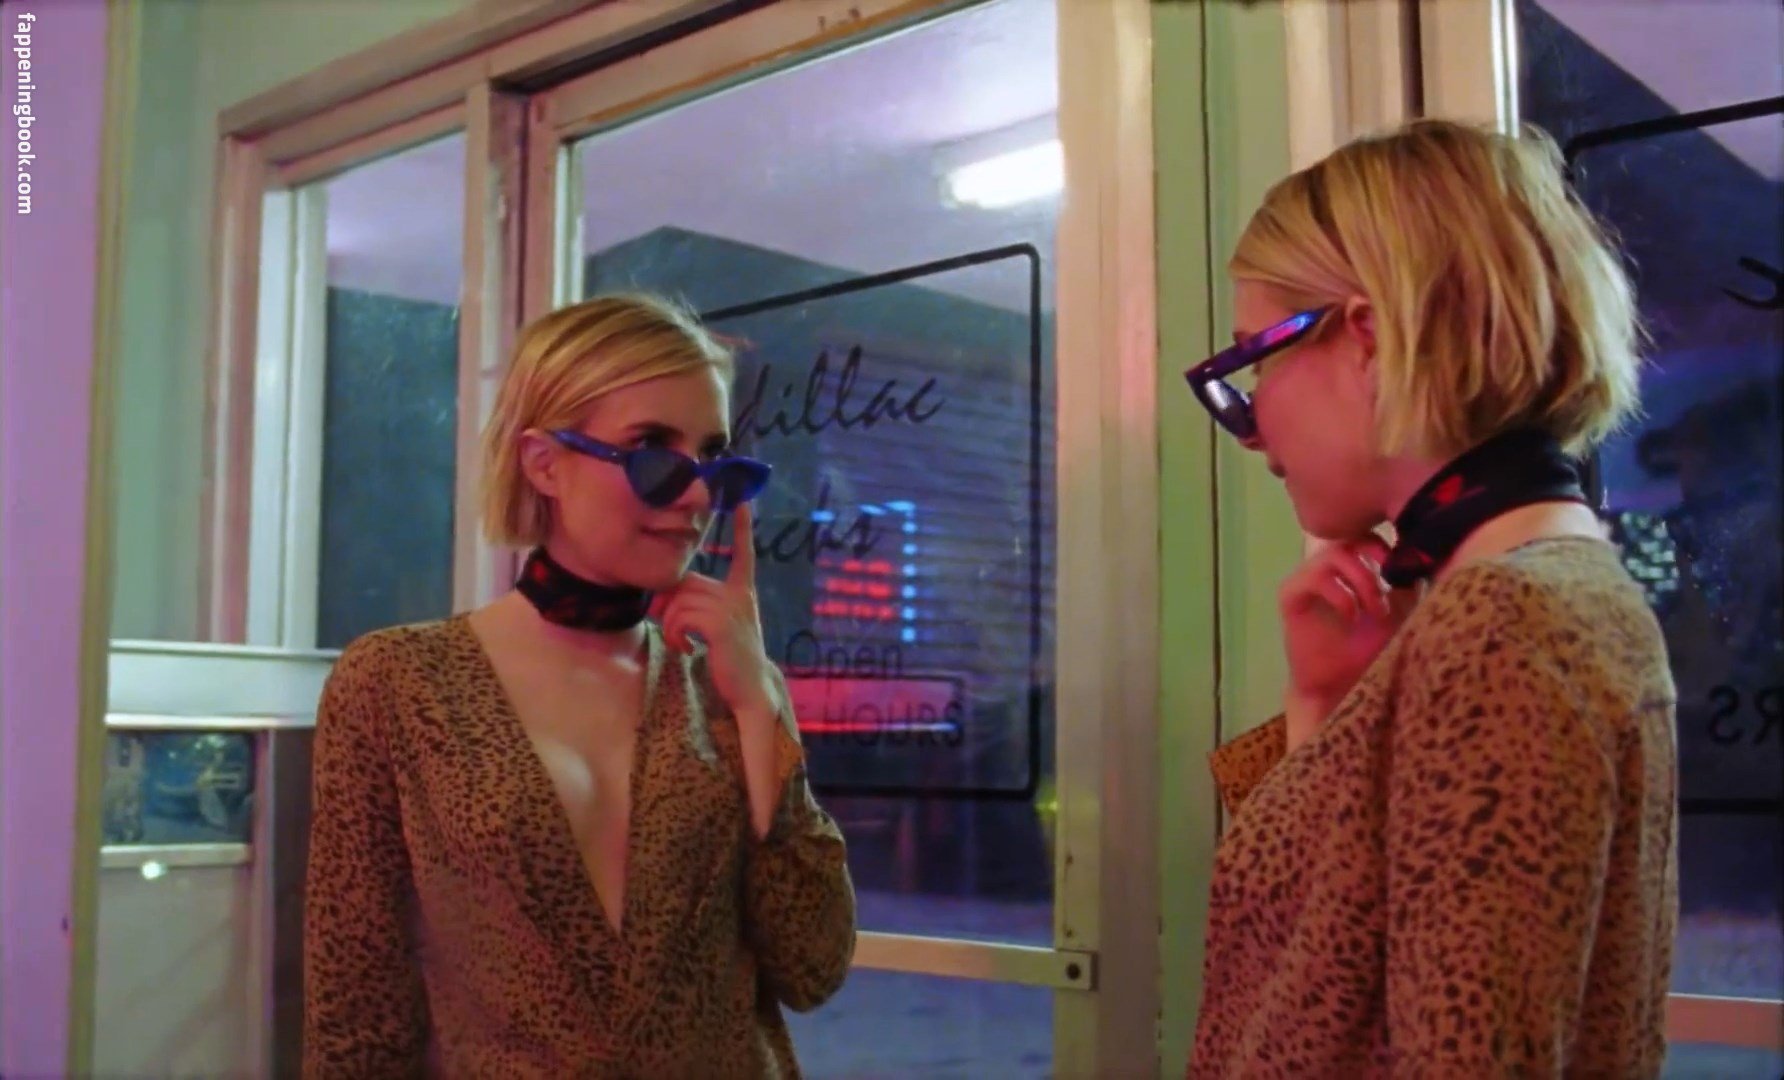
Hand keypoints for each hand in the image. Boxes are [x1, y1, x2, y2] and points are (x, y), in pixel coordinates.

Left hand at [657, 503, 779, 719]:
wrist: (750, 688)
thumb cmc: (732, 658)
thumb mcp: (720, 625)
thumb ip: (702, 604)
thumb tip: (667, 596)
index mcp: (743, 592)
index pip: (745, 554)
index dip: (743, 528)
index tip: (743, 502)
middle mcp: (739, 595)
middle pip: (687, 581)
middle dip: (669, 604)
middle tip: (672, 629)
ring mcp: (731, 608)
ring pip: (680, 600)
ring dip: (669, 625)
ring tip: (681, 643)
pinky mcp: (719, 625)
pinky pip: (681, 617)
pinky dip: (675, 634)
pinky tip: (687, 649)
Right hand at [1280, 534, 1417, 749]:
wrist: (1339, 687)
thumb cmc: (1368, 650)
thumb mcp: (1399, 613)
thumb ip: (1407, 583)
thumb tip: (1419, 556)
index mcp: (1349, 568)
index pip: (1366, 537)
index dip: (1386, 548)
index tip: (1402, 574)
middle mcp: (1325, 568)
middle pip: (1350, 539)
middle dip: (1375, 566)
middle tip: (1387, 596)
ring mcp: (1305, 579)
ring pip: (1334, 555)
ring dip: (1362, 581)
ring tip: (1373, 611)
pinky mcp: (1290, 595)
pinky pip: (1313, 577)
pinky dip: (1340, 595)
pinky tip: (1351, 617)